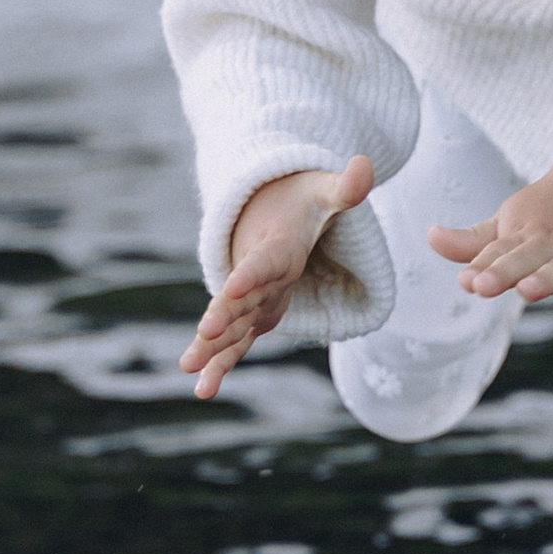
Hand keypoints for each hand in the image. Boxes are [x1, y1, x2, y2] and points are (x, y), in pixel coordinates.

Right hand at [179, 155, 374, 397]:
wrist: (268, 205)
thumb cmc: (301, 201)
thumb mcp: (325, 192)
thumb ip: (345, 187)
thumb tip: (365, 163)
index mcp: (277, 247)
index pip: (263, 261)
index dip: (251, 274)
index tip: (234, 286)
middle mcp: (257, 275)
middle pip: (238, 298)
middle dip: (221, 316)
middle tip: (204, 333)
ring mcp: (251, 297)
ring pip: (229, 324)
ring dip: (211, 346)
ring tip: (187, 368)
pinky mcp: (251, 313)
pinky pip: (235, 342)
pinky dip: (219, 363)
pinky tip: (202, 390)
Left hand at [428, 80, 552, 303]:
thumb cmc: (546, 213)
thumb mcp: (509, 226)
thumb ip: (473, 242)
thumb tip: (429, 237)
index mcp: (524, 235)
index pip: (500, 254)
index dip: (484, 267)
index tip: (467, 281)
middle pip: (526, 261)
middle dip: (504, 273)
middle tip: (481, 286)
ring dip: (550, 277)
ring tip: (530, 289)